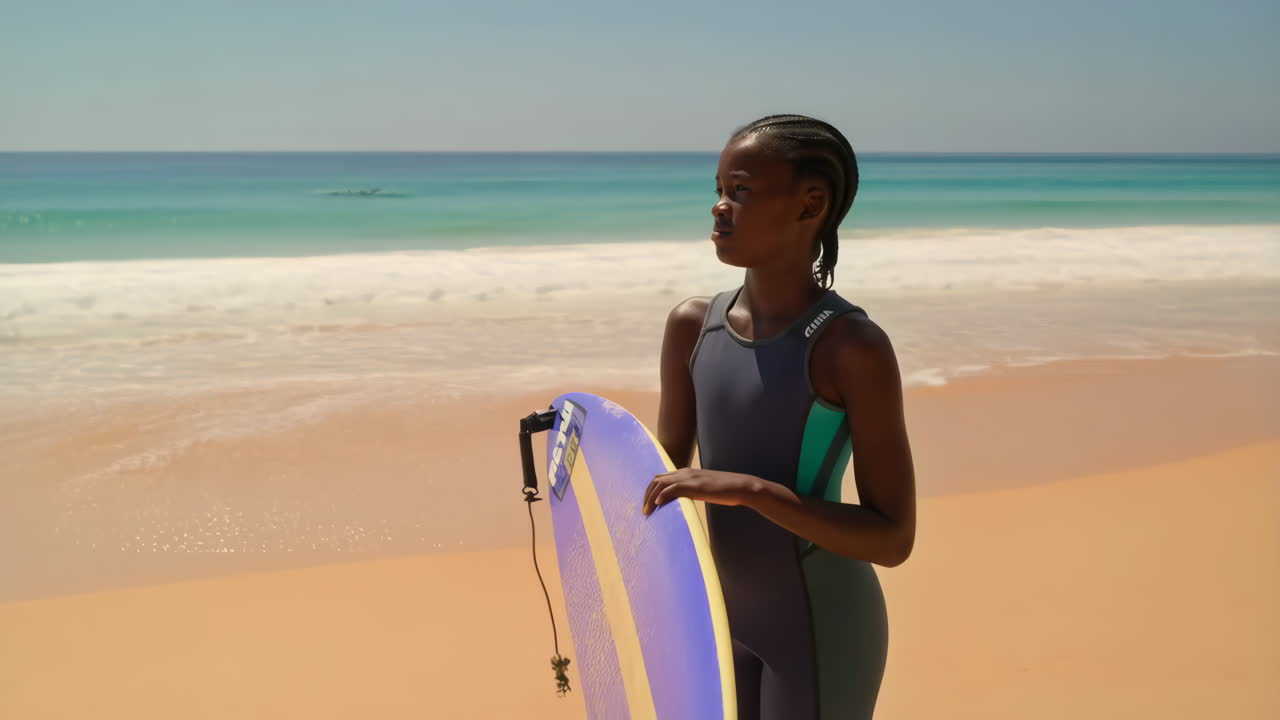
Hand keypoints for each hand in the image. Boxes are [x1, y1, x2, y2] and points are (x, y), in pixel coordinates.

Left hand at [641, 468, 759, 515]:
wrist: (740, 486)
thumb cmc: (724, 490)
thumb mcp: (703, 490)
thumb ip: (692, 492)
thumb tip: (682, 502)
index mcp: (686, 473)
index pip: (661, 478)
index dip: (651, 491)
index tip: (648, 505)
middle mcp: (685, 473)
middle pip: (657, 480)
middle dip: (647, 495)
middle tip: (645, 511)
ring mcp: (690, 478)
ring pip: (662, 484)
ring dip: (651, 497)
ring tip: (648, 511)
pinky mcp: (695, 485)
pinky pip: (674, 488)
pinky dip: (663, 495)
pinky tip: (658, 504)